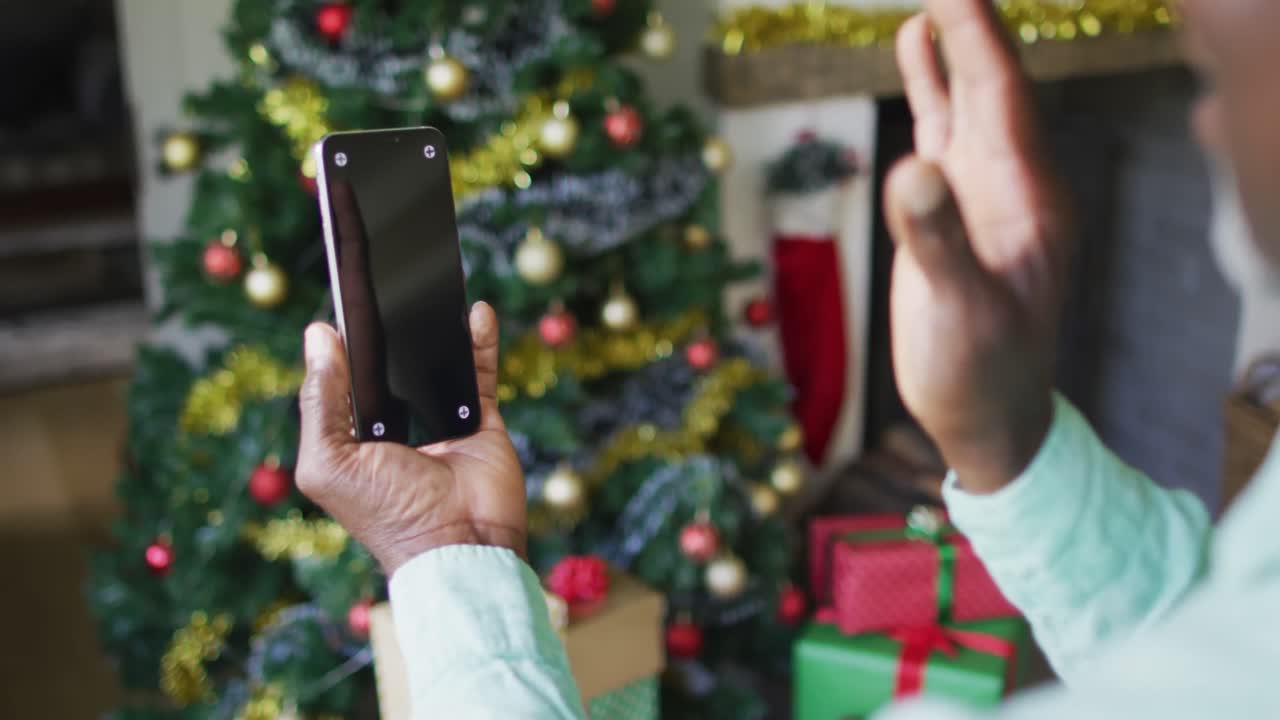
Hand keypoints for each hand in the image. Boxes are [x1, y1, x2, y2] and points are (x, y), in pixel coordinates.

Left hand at [296, 302, 525, 575]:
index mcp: (351, 439)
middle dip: (387, 330)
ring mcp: (438, 421)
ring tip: (427, 288)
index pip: (341, 381)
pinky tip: (474, 310)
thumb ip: (319, 401)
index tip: (344, 302)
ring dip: (432, 328)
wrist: (460, 546)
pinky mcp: (479, 420)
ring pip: (433, 362)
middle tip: (386, 286)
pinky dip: (478, 339)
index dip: (340, 344)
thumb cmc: (387, 514)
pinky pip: (477, 371)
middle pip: (388, 366)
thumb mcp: (327, 462)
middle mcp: (394, 428)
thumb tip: (317, 336)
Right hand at [885, 0, 1074, 493]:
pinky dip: (931, 96)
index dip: (978, 39)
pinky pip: (943, 140)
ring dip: (952, 56)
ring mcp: (983, 198)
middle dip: (970, 30)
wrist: (987, 419)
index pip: (1004, 98)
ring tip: (930, 8)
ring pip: (968, 108)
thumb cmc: (981, 374)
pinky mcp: (954, 214)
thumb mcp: (961, 312)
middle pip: (992, 88)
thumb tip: (912, 167)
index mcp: (1030, 201)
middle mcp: (1013, 187)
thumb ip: (938, 240)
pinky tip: (919, 64)